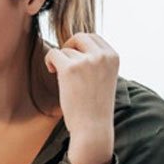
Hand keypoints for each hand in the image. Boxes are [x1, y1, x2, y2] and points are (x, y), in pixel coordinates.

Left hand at [44, 33, 118, 163]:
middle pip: (80, 37)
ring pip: (65, 50)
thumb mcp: (104, 77)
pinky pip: (53, 53)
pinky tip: (52, 71)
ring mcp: (86, 61)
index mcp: (113, 56)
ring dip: (60, 62)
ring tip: (62, 78)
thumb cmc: (96, 106)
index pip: (94, 38)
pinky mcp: (70, 68)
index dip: (81, 46)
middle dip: (69, 46)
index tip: (75, 58)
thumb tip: (76, 46)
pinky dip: (49, 60)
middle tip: (64, 62)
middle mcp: (102, 56)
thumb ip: (96, 61)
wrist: (93, 127)